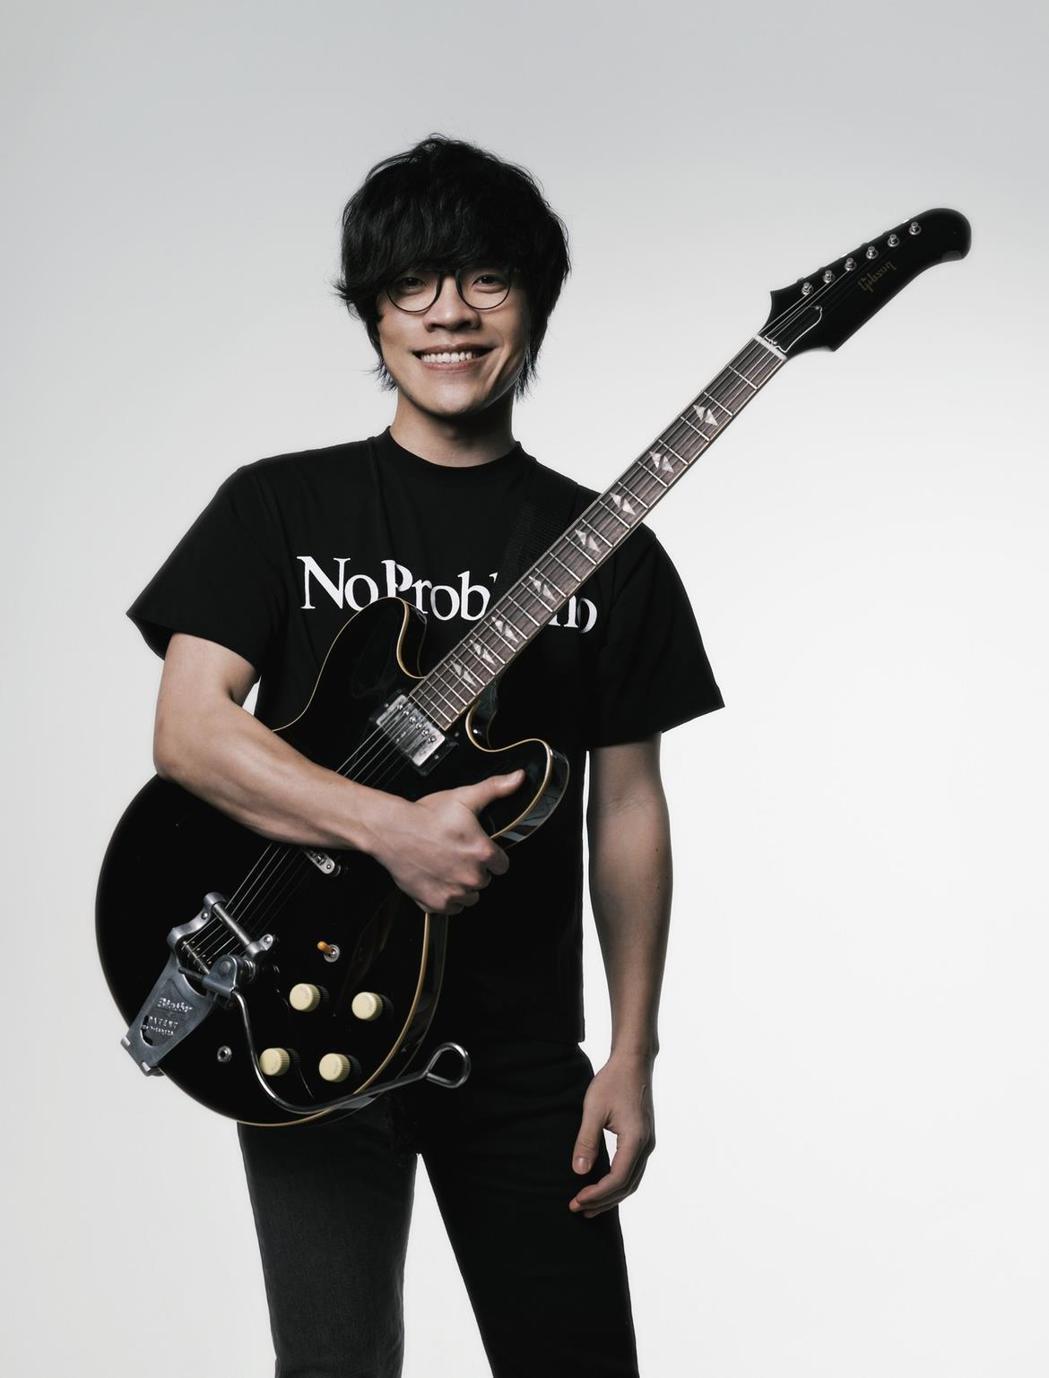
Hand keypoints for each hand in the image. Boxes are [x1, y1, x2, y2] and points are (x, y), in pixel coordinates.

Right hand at [365, 769, 522, 914]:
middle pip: (484, 880)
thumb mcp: (464, 797)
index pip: (502, 865)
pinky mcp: (435, 903)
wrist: (392, 830)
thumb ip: (496, 789)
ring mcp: (453, 892)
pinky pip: (451, 907)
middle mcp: (471, 877)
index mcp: (482, 853)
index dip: (490, 855)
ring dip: (462, 884)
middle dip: (475, 869)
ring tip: (446, 865)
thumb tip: (518, 779)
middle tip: (457, 853)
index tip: (478, 849)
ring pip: (469, 896)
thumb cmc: (425, 816)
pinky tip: (437, 878)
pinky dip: (445, 897)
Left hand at [568, 1053, 655, 1217]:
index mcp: (635, 1140)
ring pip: (631, 1181)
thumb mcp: (594, 1109)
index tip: (576, 1201)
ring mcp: (647, 1144)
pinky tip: (603, 1186)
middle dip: (602, 1201)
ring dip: (610, 1196)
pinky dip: (618, 1184)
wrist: (634, 1062)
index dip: (597, 1195)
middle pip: (626, 1186)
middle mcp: (646, 1146)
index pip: (617, 1179)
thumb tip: (578, 1172)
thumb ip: (586, 1141)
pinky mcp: (643, 1139)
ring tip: (589, 1206)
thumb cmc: (612, 1081)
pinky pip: (632, 1170)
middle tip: (578, 1209)